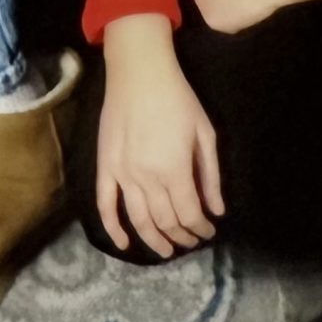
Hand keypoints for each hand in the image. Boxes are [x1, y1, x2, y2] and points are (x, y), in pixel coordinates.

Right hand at [96, 15, 222, 257]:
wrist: (139, 71)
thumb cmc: (177, 98)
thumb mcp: (204, 132)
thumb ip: (210, 175)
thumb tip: (216, 211)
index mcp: (174, 169)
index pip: (188, 214)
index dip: (200, 229)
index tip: (208, 231)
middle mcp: (147, 178)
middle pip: (165, 221)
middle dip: (182, 236)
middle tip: (191, 240)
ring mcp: (122, 174)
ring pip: (139, 220)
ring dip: (154, 240)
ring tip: (167, 250)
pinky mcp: (105, 166)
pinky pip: (105, 205)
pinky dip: (113, 229)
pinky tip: (124, 245)